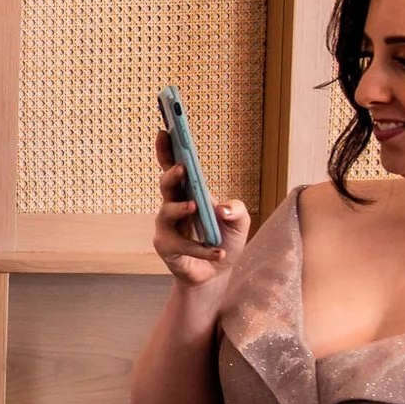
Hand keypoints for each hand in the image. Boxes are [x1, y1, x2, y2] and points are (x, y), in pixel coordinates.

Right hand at [152, 131, 250, 286]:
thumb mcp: (240, 222)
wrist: (216, 273)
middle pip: (166, 185)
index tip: (165, 131)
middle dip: (171, 175)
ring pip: (166, 213)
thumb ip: (237, 210)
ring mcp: (166, 227)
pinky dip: (203, 250)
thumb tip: (223, 208)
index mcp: (188, 193)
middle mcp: (173, 206)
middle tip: (182, 168)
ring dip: (180, 209)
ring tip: (194, 207)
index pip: (173, 167)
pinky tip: (219, 252)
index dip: (167, 150)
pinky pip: (183, 246)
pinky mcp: (167, 247)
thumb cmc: (224, 240)